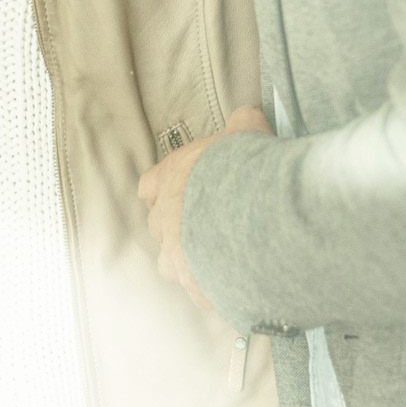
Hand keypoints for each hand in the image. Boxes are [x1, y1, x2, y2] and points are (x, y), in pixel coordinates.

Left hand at [137, 105, 271, 309]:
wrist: (255, 216)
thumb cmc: (243, 170)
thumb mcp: (243, 135)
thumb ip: (242, 125)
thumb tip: (248, 114)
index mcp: (168, 180)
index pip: (150, 186)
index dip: (164, 189)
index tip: (182, 191)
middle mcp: (164, 221)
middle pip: (161, 227)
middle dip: (180, 228)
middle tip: (209, 227)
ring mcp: (177, 258)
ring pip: (174, 264)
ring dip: (192, 262)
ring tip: (222, 259)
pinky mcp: (198, 288)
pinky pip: (203, 292)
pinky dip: (217, 289)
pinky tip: (239, 284)